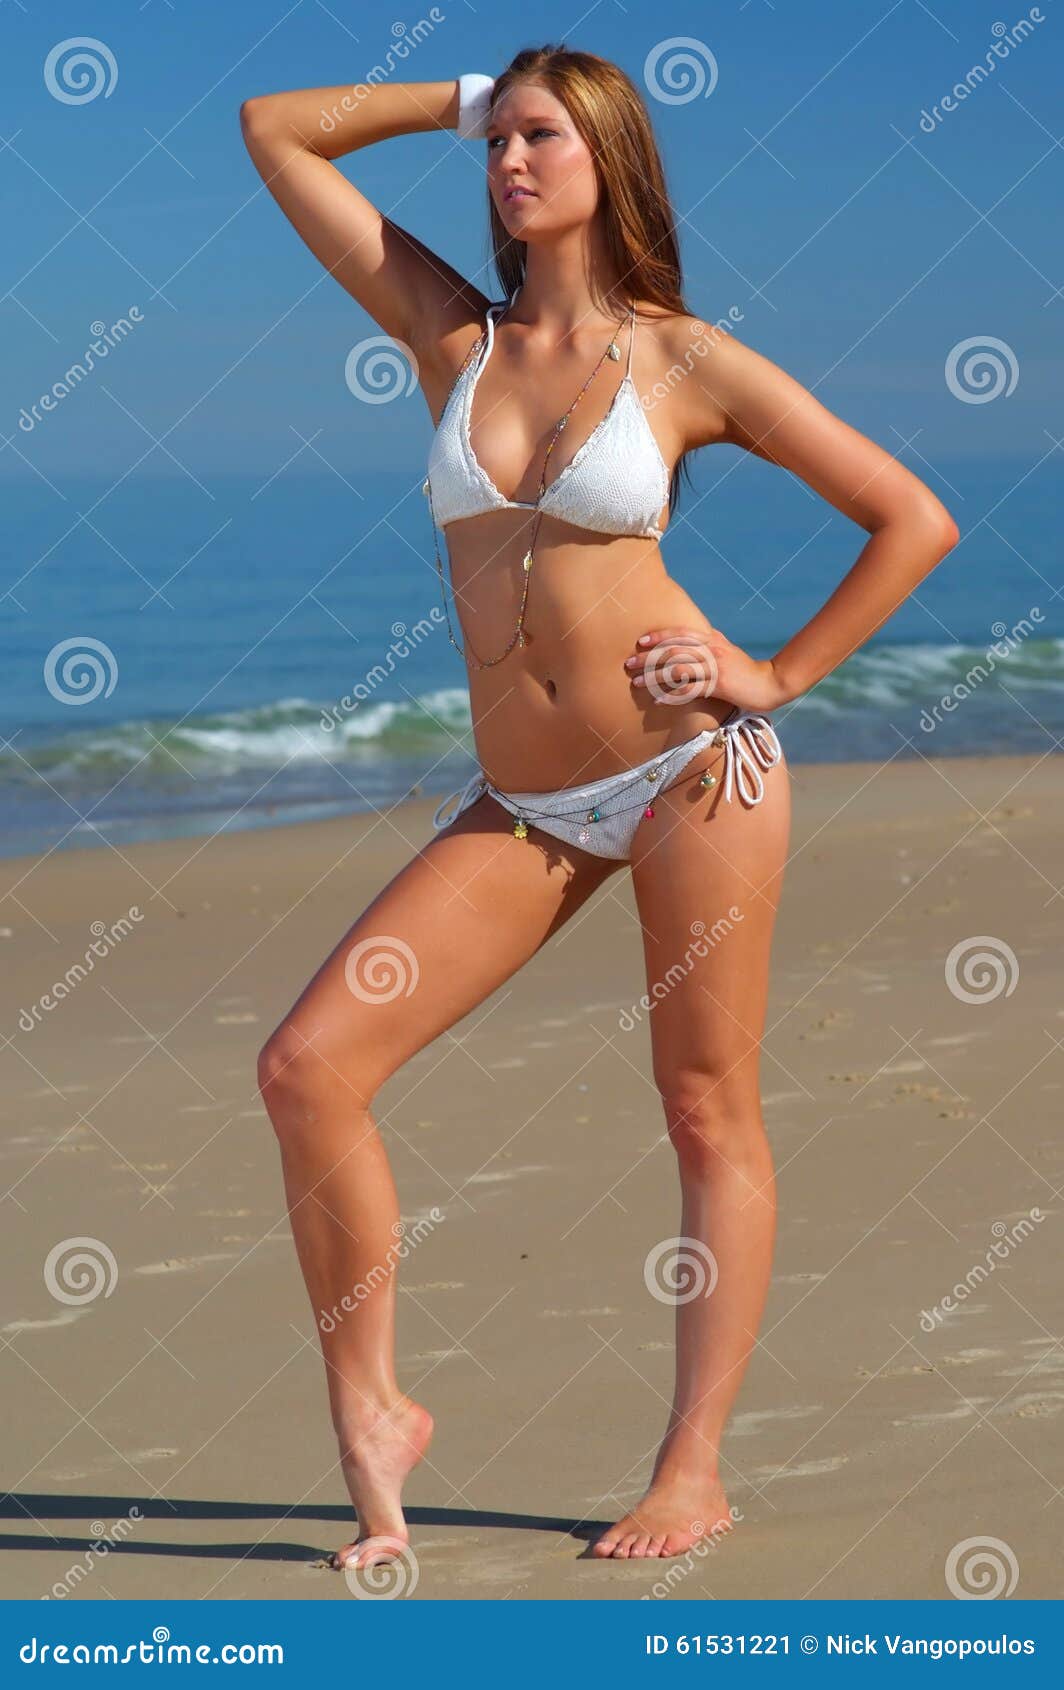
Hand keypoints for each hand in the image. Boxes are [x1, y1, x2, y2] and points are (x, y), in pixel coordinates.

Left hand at [623, 625, 790, 712]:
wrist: (768, 683)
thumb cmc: (744, 669)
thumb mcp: (725, 649)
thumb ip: (708, 642)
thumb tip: (687, 638)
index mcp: (712, 639)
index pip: (680, 633)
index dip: (659, 636)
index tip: (640, 642)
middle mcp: (712, 650)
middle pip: (674, 650)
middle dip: (648, 657)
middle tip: (629, 664)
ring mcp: (715, 668)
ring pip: (678, 670)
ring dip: (654, 677)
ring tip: (636, 683)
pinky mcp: (719, 686)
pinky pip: (690, 691)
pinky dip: (672, 696)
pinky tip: (658, 701)